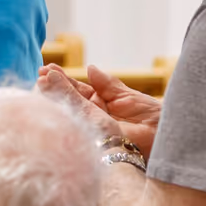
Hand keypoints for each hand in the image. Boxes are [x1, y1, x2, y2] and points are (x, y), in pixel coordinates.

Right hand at [36, 64, 157, 155]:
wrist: (165, 136)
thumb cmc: (153, 118)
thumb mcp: (128, 96)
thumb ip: (107, 84)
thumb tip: (89, 68)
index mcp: (102, 102)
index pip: (77, 89)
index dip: (63, 78)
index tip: (48, 69)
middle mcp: (93, 114)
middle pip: (68, 98)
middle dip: (53, 85)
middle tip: (40, 74)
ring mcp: (91, 126)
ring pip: (69, 108)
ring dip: (53, 96)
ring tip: (40, 81)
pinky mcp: (92, 136)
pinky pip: (76, 121)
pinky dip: (64, 110)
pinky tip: (50, 99)